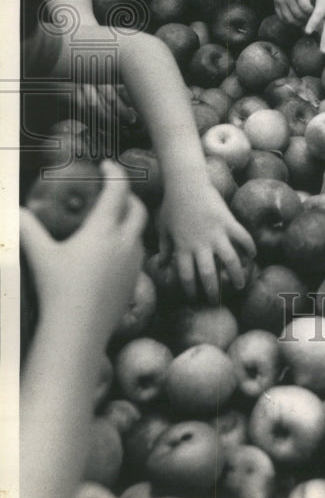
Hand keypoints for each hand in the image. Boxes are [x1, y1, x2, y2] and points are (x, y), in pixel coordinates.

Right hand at [20, 160, 146, 346]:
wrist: (78, 333)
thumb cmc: (57, 292)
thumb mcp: (39, 256)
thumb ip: (26, 229)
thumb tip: (12, 212)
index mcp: (104, 230)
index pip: (118, 190)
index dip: (115, 172)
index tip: (106, 164)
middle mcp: (125, 242)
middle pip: (138, 208)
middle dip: (128, 194)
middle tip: (112, 191)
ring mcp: (133, 263)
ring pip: (139, 232)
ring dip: (129, 220)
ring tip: (110, 220)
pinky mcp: (135, 281)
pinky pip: (136, 254)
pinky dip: (127, 243)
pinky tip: (110, 252)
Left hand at [156, 178, 254, 303]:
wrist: (186, 183)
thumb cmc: (171, 204)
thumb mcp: (163, 228)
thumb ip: (165, 247)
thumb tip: (162, 264)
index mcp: (182, 248)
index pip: (186, 276)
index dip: (190, 290)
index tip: (194, 297)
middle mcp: (200, 244)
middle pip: (208, 274)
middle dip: (213, 291)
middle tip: (217, 302)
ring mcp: (216, 233)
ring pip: (230, 260)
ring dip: (236, 275)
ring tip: (240, 285)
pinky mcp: (228, 221)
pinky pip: (242, 237)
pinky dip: (249, 247)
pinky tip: (254, 255)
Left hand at [273, 0, 313, 25]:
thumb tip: (295, 5)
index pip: (283, 18)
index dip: (292, 22)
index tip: (301, 23)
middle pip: (291, 19)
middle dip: (301, 23)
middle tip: (311, 23)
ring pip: (299, 14)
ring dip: (308, 18)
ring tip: (316, 17)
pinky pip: (306, 8)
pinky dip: (312, 11)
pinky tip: (317, 10)